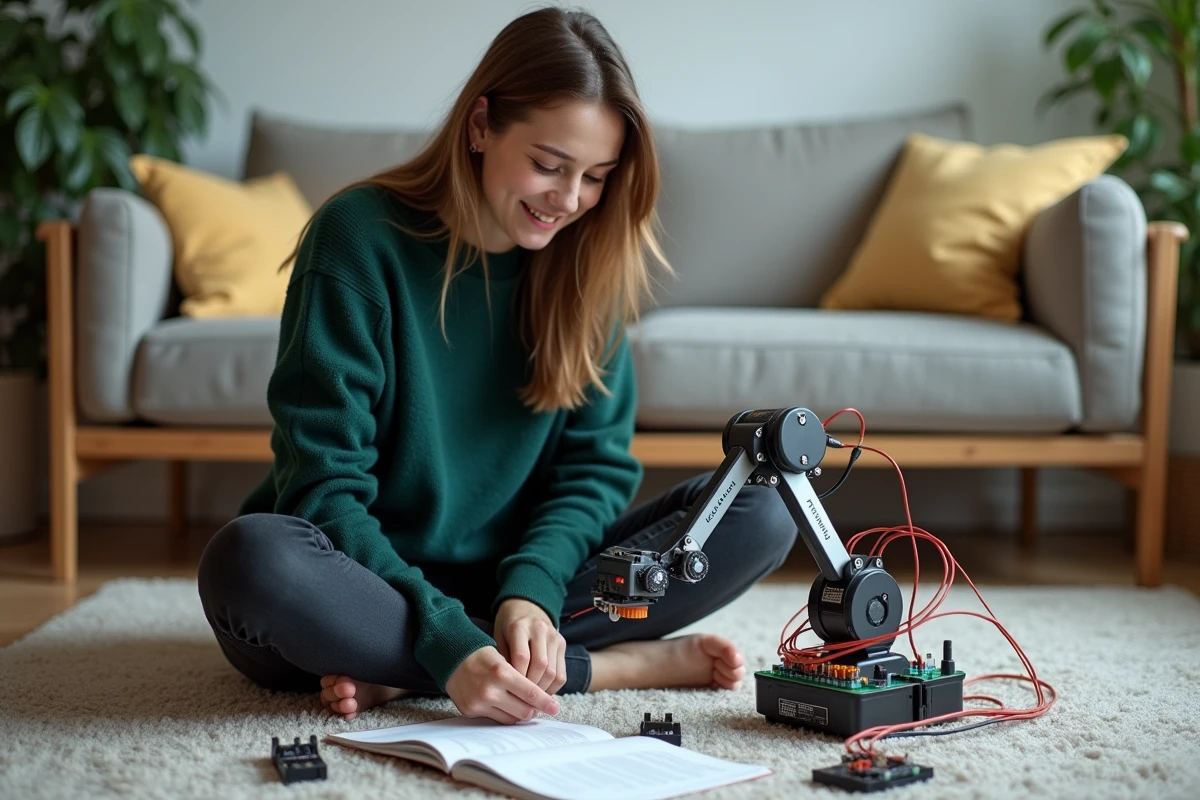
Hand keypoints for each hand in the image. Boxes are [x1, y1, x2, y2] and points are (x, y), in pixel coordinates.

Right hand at [445, 646, 559, 723]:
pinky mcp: (470, 711)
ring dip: (520, 714)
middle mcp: (490, 690)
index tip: (556, 707)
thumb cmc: (483, 656)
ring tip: (524, 706)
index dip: (545, 702)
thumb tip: (542, 696)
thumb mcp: (504, 658)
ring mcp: (479, 702)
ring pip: (511, 718)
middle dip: (534, 710)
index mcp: (502, 672)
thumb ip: (521, 676)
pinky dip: (505, 714)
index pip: (530, 692)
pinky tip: (507, 706)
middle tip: (540, 707)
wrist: (451, 658)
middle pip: (524, 710)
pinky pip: (496, 720)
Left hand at [494, 598, 567, 694]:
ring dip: (542, 690)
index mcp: (519, 626)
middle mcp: (539, 629)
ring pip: (553, 671)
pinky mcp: (562, 643)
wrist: (526, 605)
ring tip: (531, 700)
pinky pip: (561, 673)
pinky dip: (553, 687)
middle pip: (540, 666)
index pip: (522, 657)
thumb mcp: (497, 637)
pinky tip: (542, 692)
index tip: (510, 691)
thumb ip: (502, 659)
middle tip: (521, 700)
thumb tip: (507, 688)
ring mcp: (554, 636)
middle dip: (531, 687)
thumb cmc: (507, 625)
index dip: (517, 678)